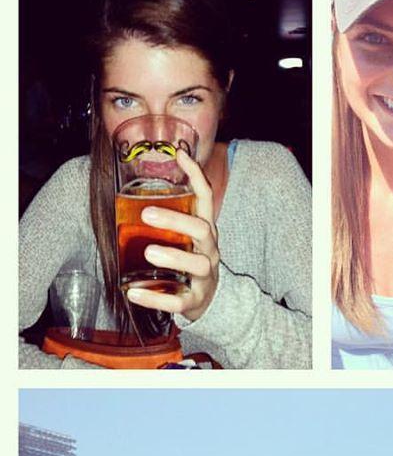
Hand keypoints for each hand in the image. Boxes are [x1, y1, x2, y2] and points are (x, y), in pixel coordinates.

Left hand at [125, 151, 219, 320]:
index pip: (207, 199)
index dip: (197, 176)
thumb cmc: (186, 262)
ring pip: (197, 265)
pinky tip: (134, 294)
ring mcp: (205, 277)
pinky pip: (179, 301)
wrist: (206, 301)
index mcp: (204, 232)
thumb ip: (163, 219)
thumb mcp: (181, 239)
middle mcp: (209, 251)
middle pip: (203, 230)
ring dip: (174, 258)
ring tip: (149, 253)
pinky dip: (156, 299)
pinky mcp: (195, 300)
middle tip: (147, 214)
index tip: (180, 154)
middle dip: (177, 220)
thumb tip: (120, 191)